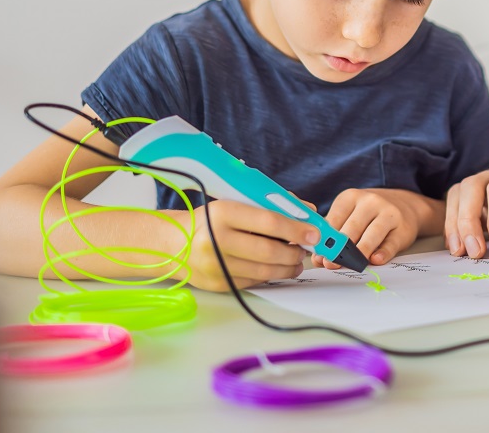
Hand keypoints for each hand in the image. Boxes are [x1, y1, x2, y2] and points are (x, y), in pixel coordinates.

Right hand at [171, 199, 318, 291]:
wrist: (173, 244)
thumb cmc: (211, 220)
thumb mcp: (236, 203)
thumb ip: (272, 206)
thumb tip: (307, 211)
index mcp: (223, 213)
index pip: (269, 221)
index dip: (296, 228)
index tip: (314, 233)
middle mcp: (217, 241)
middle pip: (269, 251)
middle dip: (295, 252)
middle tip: (305, 250)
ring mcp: (216, 266)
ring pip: (264, 271)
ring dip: (288, 267)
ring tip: (296, 261)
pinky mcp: (219, 284)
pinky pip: (254, 282)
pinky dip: (271, 276)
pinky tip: (278, 269)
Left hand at [312, 188, 436, 268]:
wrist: (404, 204)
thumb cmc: (369, 214)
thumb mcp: (350, 215)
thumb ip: (334, 235)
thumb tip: (318, 258)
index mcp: (351, 197)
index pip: (335, 219)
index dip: (325, 239)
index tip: (319, 255)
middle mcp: (370, 201)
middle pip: (352, 227)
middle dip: (340, 247)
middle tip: (331, 263)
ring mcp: (388, 213)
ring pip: (372, 233)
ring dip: (361, 250)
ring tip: (352, 263)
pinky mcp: (403, 228)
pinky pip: (392, 242)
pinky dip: (383, 252)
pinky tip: (375, 260)